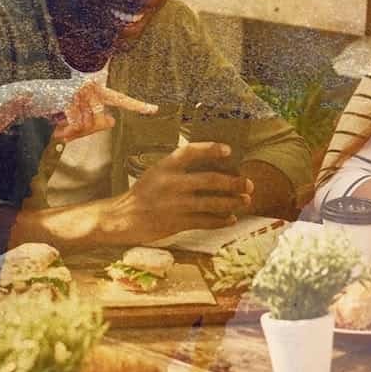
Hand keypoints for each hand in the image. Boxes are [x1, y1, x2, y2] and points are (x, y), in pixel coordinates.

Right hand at [51, 81, 157, 141]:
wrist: (30, 97)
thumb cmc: (55, 107)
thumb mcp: (77, 116)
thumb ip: (95, 121)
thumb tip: (111, 120)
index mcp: (97, 90)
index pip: (121, 99)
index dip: (137, 105)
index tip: (154, 109)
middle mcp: (92, 88)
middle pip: (100, 121)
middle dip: (84, 132)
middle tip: (66, 133)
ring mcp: (81, 91)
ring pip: (88, 124)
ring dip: (73, 131)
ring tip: (59, 127)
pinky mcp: (69, 97)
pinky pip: (76, 123)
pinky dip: (67, 129)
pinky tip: (56, 126)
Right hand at [95, 141, 253, 244]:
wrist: (122, 218)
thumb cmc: (142, 194)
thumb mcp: (156, 172)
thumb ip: (179, 169)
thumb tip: (213, 167)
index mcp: (165, 166)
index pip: (191, 152)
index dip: (211, 149)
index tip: (228, 151)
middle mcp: (171, 183)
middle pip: (210, 179)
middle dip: (234, 182)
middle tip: (248, 184)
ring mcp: (175, 204)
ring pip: (212, 202)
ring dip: (232, 202)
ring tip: (245, 201)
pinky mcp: (177, 222)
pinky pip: (205, 221)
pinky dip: (221, 221)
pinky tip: (231, 219)